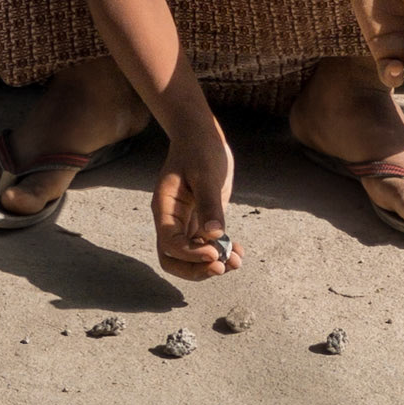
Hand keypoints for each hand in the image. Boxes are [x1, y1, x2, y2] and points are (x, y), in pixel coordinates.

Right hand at [150, 130, 242, 280]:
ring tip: (236, 261)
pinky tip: (239, 250)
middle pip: (174, 260)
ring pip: (190, 257)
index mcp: (165, 207)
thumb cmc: (199, 149)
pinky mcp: (200, 220)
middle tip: (221, 267)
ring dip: (212, 265)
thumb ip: (209, 204)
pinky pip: (206, 246)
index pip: (170, 244)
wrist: (201, 135)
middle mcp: (171, 219)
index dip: (190, 255)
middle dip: (196, 269)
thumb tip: (214, 235)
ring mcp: (185, 221)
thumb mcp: (206, 173)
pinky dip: (221, 253)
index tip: (215, 252)